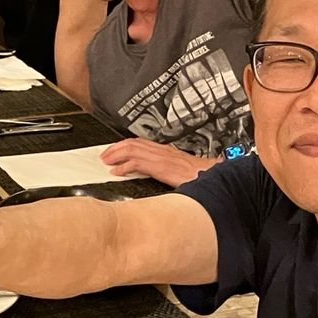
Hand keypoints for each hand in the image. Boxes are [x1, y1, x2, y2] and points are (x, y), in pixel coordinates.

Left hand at [99, 139, 215, 184]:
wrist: (213, 175)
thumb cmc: (200, 175)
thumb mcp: (180, 169)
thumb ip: (167, 168)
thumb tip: (155, 173)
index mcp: (165, 150)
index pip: (140, 142)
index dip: (124, 145)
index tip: (114, 151)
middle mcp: (161, 151)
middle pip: (132, 143)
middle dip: (115, 148)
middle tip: (104, 155)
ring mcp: (161, 158)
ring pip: (132, 150)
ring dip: (116, 155)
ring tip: (106, 161)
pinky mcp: (161, 167)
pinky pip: (137, 164)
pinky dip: (124, 167)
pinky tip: (117, 172)